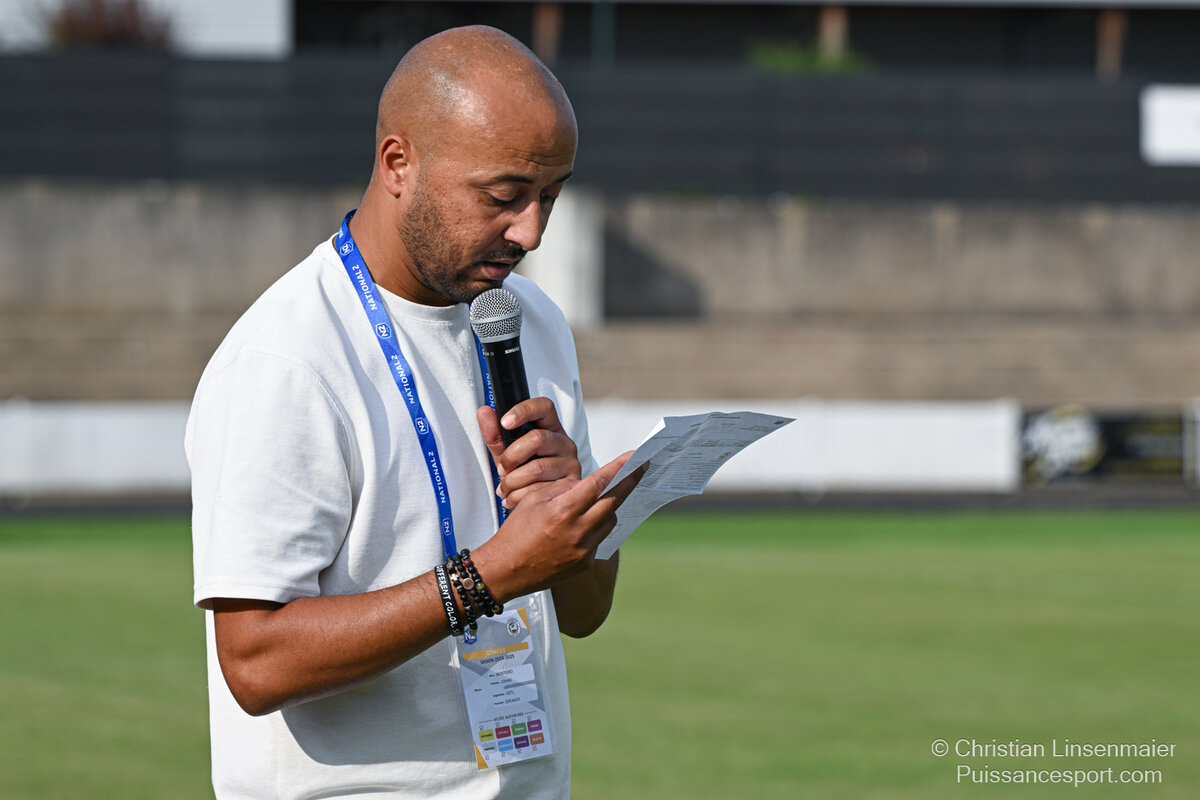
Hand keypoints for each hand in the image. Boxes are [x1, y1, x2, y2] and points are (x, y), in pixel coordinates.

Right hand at [472, 450, 642, 602]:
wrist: (505, 571)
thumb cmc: (516, 532)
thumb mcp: (533, 500)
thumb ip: (563, 489)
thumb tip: (586, 483)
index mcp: (563, 511)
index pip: (599, 484)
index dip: (619, 468)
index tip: (635, 457)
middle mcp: (578, 531)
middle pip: (614, 502)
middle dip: (629, 483)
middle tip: (640, 469)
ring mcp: (584, 550)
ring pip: (609, 521)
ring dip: (609, 507)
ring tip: (601, 499)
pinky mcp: (585, 564)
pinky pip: (600, 539)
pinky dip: (596, 527)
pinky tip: (585, 524)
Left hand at [477, 398, 581, 508]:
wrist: (538, 500)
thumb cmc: (523, 471)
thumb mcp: (506, 452)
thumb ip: (495, 434)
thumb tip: (484, 411)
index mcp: (550, 427)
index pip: (543, 406)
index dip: (524, 410)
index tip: (505, 422)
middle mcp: (564, 442)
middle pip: (538, 438)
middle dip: (512, 456)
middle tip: (501, 469)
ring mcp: (570, 462)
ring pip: (538, 467)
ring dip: (513, 481)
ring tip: (504, 489)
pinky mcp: (571, 483)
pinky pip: (542, 488)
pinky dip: (521, 495)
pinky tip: (513, 498)